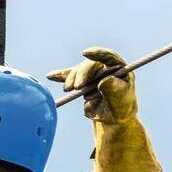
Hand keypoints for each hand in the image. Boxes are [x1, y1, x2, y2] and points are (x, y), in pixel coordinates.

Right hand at [48, 46, 160, 171]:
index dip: (97, 53)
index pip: (108, 56)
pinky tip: (50, 76)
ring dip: (71, 78)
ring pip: (78, 71)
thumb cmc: (121, 107)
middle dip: (81, 74)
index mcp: (118, 68)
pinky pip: (69, 77)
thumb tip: (103, 81)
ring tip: (68, 89)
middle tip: (77, 87)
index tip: (86, 54)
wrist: (113, 118)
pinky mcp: (81, 82)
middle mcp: (104, 68)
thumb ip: (114, 89)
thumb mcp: (121, 100)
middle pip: (90, 64)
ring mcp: (91, 74)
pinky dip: (60, 76)